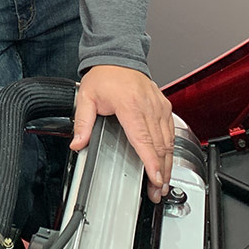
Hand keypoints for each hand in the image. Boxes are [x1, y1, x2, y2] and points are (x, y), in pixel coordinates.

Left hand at [70, 64, 173, 203]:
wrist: (119, 57)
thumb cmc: (105, 76)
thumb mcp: (86, 97)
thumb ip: (82, 122)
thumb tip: (78, 144)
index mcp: (130, 106)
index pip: (143, 139)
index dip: (151, 162)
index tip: (156, 179)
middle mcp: (149, 107)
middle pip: (160, 146)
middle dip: (161, 172)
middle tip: (158, 191)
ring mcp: (160, 107)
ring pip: (169, 142)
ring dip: (168, 164)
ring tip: (163, 183)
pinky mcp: (165, 107)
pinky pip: (171, 132)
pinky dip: (171, 149)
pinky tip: (167, 162)